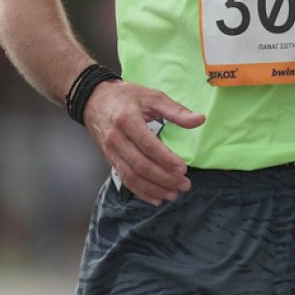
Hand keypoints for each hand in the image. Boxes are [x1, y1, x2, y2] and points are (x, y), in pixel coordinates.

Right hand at [83, 80, 205, 205]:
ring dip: (153, 189)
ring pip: (132, 176)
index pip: (148, 145)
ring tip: (173, 194)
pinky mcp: (110, 159)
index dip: (166, 159)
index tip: (183, 169)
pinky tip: (155, 198)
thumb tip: (199, 120)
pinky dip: (140, 191)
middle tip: (184, 185)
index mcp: (127, 120)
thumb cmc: (126, 96)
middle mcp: (116, 139)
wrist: (94, 100)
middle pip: (140, 165)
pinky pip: (125, 179)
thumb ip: (176, 110)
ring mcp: (111, 152)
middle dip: (164, 179)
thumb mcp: (152, 96)